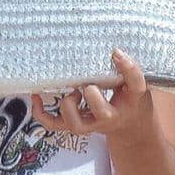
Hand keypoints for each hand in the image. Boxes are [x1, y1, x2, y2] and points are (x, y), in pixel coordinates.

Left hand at [31, 49, 153, 137]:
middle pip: (102, 112)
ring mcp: (93, 124)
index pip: (137, 85)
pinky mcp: (78, 126)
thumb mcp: (135, 80)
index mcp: (132, 100)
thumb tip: (112, 49)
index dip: (128, 68)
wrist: (130, 125)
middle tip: (89, 83)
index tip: (116, 52)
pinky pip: (55, 125)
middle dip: (92, 95)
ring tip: (74, 92)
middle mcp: (112, 116)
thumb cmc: (130, 98)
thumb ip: (126, 68)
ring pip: (76, 124)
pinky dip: (42, 113)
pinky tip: (36, 96)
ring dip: (69, 105)